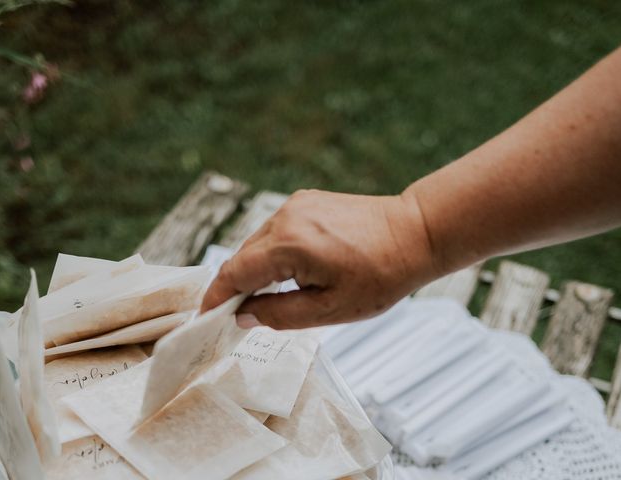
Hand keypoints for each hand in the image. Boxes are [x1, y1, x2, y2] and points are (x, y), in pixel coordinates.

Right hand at [201, 189, 438, 329]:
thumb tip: (243, 315)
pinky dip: (273, 253)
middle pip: (243, 257)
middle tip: (237, 315)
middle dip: (235, 287)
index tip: (205, 318)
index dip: (216, 298)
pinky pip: (276, 231)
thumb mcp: (329, 310)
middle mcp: (286, 217)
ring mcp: (296, 205)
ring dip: (256, 269)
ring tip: (269, 297)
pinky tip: (289, 271)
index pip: (234, 273)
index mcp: (289, 245)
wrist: (415, 233)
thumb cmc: (380, 275)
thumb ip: (279, 315)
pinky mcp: (306, 201)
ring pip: (258, 243)